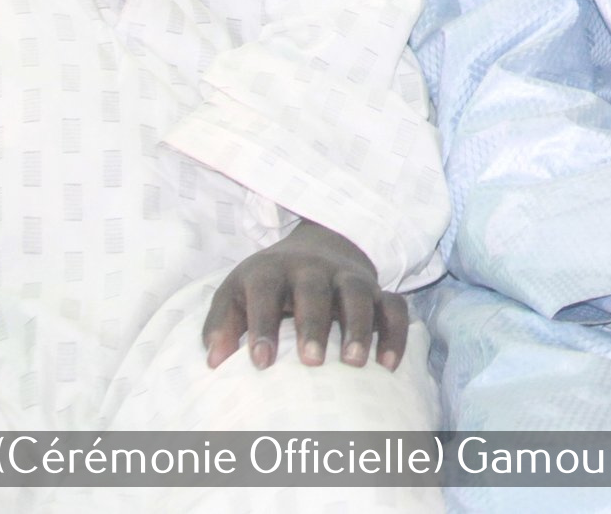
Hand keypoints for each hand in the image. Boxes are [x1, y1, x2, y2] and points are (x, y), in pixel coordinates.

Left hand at [202, 220, 406, 371]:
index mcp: (272, 270)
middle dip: (314, 324)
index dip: (262, 326)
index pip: (265, 291)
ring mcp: (349, 277)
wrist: (319, 246)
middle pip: (315, 290)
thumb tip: (214, 362)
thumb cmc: (269, 284)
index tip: (259, 363)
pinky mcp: (378, 289)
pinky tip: (389, 364)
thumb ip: (221, 325)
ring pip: (359, 294)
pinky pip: (394, 306)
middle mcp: (313, 268)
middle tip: (312, 361)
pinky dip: (395, 333)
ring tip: (355, 363)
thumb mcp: (236, 293)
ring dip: (359, 327)